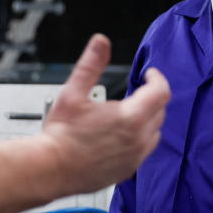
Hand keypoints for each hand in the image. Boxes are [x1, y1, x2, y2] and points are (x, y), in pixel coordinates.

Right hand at [41, 34, 169, 194]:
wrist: (51, 169)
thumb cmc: (61, 135)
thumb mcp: (73, 92)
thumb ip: (91, 65)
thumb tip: (100, 42)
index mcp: (130, 118)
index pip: (161, 92)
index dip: (157, 78)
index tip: (149, 74)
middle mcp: (138, 139)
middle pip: (160, 111)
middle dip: (151, 97)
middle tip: (135, 92)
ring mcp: (135, 156)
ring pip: (155, 132)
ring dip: (148, 119)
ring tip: (128, 113)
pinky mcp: (129, 169)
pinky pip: (145, 150)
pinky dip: (140, 138)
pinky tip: (122, 134)